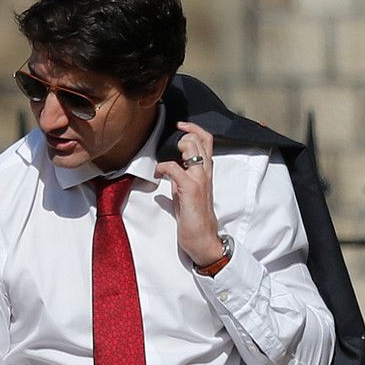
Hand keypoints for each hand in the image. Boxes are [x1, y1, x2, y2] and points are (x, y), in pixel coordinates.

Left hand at [155, 121, 223, 265]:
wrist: (203, 239)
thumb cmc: (194, 218)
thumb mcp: (185, 195)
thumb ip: (179, 181)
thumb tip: (167, 173)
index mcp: (206, 173)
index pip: (206, 142)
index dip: (194, 129)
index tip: (181, 126)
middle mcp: (206, 173)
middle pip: (201, 140)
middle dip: (186, 132)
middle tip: (173, 138)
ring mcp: (199, 180)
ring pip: (193, 148)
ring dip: (178, 146)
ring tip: (168, 155)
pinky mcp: (190, 189)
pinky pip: (175, 168)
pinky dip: (163, 167)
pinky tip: (157, 173)